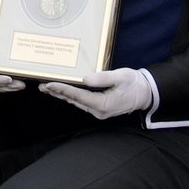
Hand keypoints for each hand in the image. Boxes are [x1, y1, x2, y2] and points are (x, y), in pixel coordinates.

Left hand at [40, 68, 156, 120]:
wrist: (146, 93)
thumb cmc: (135, 84)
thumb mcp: (121, 77)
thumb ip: (103, 78)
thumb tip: (85, 79)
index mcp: (104, 104)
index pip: (79, 96)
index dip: (63, 89)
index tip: (50, 84)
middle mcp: (99, 111)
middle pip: (74, 101)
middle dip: (58, 93)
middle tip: (42, 86)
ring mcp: (99, 112)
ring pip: (77, 102)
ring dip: (62, 95)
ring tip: (48, 88)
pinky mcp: (100, 109)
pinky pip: (82, 103)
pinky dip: (71, 96)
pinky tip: (63, 92)